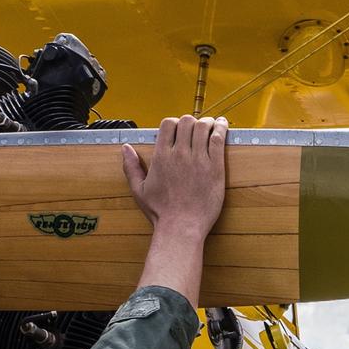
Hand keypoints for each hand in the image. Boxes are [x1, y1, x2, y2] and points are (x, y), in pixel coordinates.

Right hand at [123, 115, 227, 237]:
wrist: (181, 227)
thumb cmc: (161, 212)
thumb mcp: (139, 190)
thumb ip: (131, 167)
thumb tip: (126, 148)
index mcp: (161, 156)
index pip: (168, 124)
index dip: (175, 122)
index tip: (180, 129)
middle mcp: (179, 154)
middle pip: (187, 121)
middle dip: (192, 121)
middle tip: (197, 128)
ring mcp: (198, 160)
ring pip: (203, 126)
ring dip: (208, 122)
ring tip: (212, 125)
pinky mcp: (215, 168)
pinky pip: (218, 140)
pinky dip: (221, 129)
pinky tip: (222, 126)